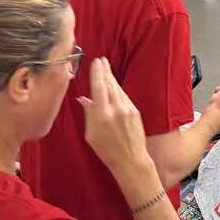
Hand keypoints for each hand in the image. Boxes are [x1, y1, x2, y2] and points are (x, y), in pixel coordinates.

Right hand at [77, 58, 154, 177]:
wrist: (130, 160)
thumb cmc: (107, 150)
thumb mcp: (91, 134)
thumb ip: (89, 114)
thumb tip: (83, 98)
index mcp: (102, 115)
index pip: (99, 88)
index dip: (97, 74)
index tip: (96, 62)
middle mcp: (116, 109)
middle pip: (109, 85)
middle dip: (105, 71)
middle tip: (102, 60)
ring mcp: (127, 109)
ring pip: (117, 89)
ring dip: (112, 78)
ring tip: (106, 68)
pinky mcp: (135, 111)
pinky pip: (124, 96)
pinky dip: (118, 89)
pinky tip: (114, 84)